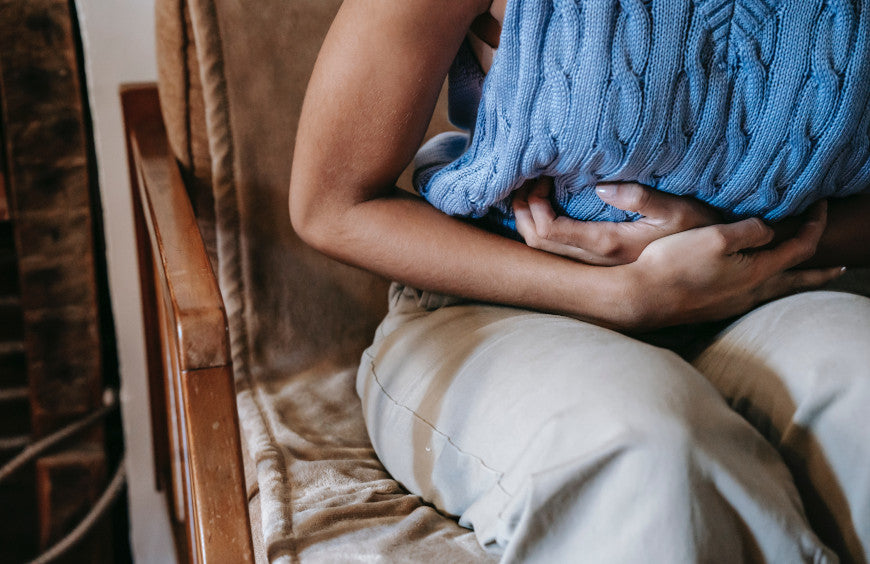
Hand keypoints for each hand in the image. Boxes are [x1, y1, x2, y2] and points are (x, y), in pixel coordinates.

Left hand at [512, 178, 720, 264]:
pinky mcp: (599, 263)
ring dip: (528, 220)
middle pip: (536, 243)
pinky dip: (541, 227)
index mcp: (608, 245)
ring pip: (543, 250)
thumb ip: (643, 198)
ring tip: (531, 190)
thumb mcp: (679, 210)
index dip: (533, 206)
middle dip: (522, 211)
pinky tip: (546, 207)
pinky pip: (556, 249)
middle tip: (526, 179)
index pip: (549, 232)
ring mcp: (595, 265)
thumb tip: (601, 188)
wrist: (713, 265)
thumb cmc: (700, 232)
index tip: (540, 177)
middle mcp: (595, 261)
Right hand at [623, 201, 844, 328]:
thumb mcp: (716, 236)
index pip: (801, 247)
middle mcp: (751, 293)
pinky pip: (754, 296)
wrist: (642, 298)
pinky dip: (768, 287)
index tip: (821, 205)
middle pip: (797, 281)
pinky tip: (756, 285)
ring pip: (776, 291)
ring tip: (803, 277)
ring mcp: (732, 304)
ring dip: (795, 281)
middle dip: (821, 273)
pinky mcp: (715, 308)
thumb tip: (768, 230)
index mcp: (757, 272)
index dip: (815, 224)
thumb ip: (749, 230)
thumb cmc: (675, 264)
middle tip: (841, 268)